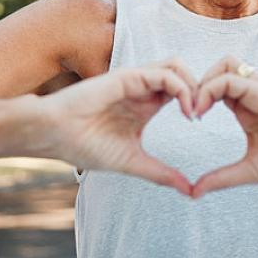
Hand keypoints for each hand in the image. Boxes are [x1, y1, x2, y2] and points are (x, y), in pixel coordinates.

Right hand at [44, 58, 197, 195]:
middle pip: (184, 73)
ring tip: (194, 112)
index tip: (201, 125)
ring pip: (177, 66)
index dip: (198, 102)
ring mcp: (136, 80)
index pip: (182, 91)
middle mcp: (143, 89)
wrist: (54, 135)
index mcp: (146, 105)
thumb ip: (161, 173)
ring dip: (193, 85)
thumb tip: (189, 191)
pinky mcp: (128, 77)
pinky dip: (181, 88)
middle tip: (203, 115)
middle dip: (201, 89)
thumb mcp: (132, 162)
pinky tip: (184, 110)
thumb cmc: (85, 146)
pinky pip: (164, 73)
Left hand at [190, 56, 257, 199]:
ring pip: (224, 64)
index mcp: (247, 109)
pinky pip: (232, 78)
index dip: (198, 97)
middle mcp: (252, 95)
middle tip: (187, 111)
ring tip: (195, 109)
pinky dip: (211, 88)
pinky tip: (202, 110)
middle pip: (218, 69)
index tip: (188, 119)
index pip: (216, 87)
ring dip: (204, 80)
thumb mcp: (250, 170)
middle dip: (196, 84)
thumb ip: (222, 178)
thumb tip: (193, 192)